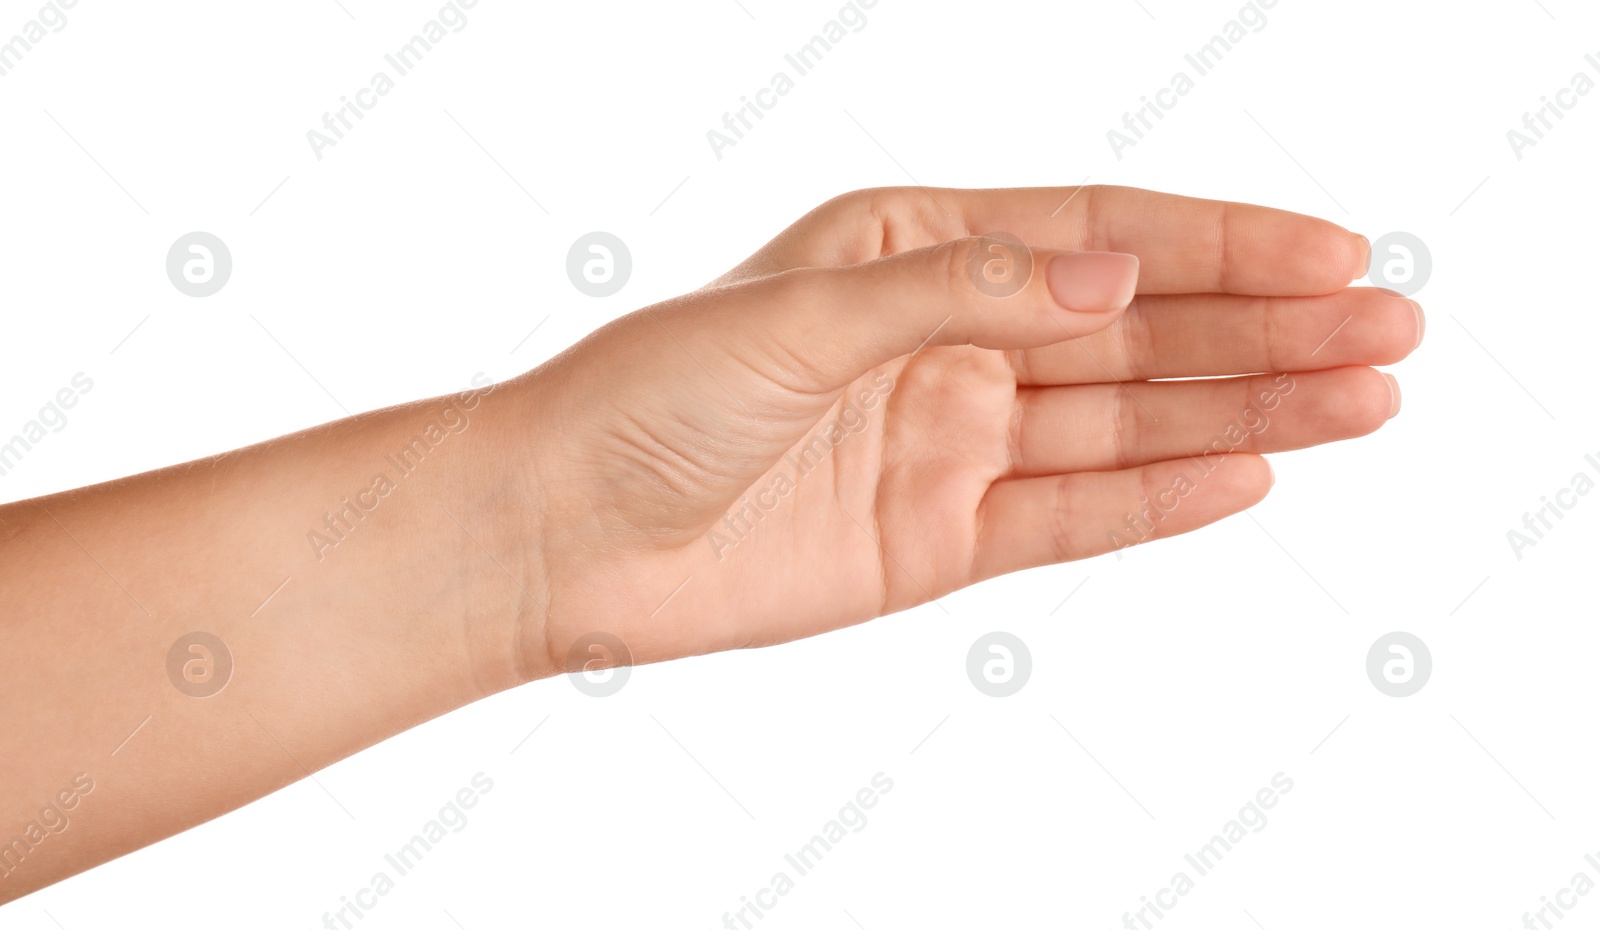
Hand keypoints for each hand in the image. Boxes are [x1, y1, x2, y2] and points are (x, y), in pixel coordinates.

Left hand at [506, 185, 1420, 679]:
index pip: (1102, 235)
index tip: (1334, 253)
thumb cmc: (650, 395)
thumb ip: (965, 291)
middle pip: (1140, 330)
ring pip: (1128, 420)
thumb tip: (1115, 275)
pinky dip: (1159, 498)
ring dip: (1246, 410)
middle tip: (1392, 327)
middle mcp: (950, 337)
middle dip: (1266, 328)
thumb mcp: (805, 313)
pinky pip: (1074, 514)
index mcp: (916, 247)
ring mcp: (953, 440)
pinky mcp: (942, 539)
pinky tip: (1252, 474)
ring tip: (1364, 400)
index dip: (1223, 244)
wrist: (565, 533)